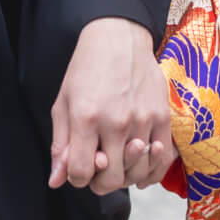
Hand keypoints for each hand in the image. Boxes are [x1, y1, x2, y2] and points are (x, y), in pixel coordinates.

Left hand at [48, 17, 175, 195]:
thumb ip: (60, 145)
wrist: (119, 37)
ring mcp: (142, 119)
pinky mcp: (163, 116)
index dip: (78, 178)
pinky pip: (162, 159)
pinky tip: (141, 168)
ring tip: (119, 163)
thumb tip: (56, 180)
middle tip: (100, 168)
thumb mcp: (63, 103)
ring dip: (126, 176)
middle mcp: (116, 121)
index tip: (80, 168)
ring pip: (138, 172)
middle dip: (101, 182)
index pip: (81, 172)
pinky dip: (152, 171)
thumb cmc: (87, 68)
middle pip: (112, 179)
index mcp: (86, 118)